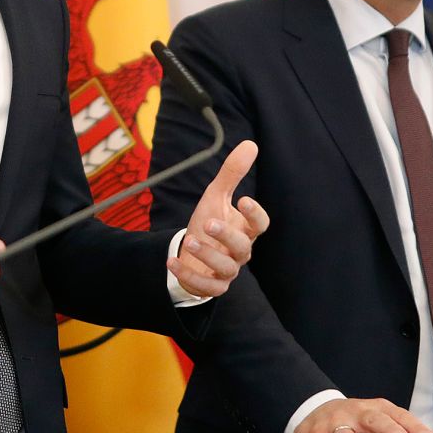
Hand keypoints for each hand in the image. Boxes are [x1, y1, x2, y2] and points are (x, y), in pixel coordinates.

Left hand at [170, 139, 269, 297]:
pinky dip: (189, 276)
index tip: (244, 200)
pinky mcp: (213, 286)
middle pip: (243, 247)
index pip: (260, 225)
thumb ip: (232, 173)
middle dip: (227, 235)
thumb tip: (251, 145)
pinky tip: (172, 263)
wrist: (191, 252)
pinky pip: (207, 287)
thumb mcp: (216, 196)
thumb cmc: (209, 222)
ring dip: (208, 255)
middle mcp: (240, 251)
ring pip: (227, 268)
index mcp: (244, 230)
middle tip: (209, 222)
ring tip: (190, 240)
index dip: (255, 215)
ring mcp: (227, 271)